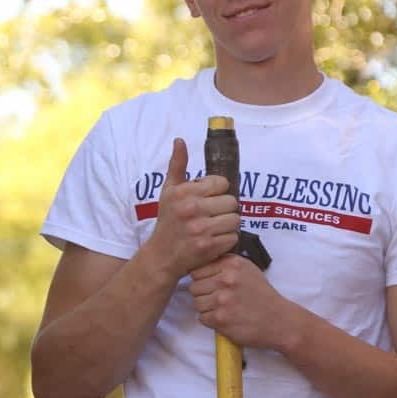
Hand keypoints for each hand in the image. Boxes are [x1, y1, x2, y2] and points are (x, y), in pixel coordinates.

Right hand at [146, 138, 238, 281]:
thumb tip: (179, 140)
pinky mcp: (208, 248)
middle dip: (225, 209)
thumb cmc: (167, 221)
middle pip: (232, 202)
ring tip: (215, 228)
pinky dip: (227, 240)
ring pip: (235, 220)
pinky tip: (214, 240)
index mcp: (184, 192)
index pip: (222, 183)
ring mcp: (201, 230)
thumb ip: (177, 165)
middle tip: (214, 215)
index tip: (208, 199)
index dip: (218, 191)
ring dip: (228, 225)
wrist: (161, 256)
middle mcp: (192, 209)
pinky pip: (233, 238)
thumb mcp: (168, 191)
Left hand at [189, 254, 290, 348]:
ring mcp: (222, 299)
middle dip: (203, 294)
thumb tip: (199, 262)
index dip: (202, 279)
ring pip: (196, 303)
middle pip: (194, 287)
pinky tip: (225, 318)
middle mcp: (226, 279)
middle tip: (218, 300)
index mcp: (231, 264)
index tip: (212, 285)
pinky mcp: (220, 318)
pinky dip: (211, 321)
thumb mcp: (247, 269)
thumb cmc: (262, 295)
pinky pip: (202, 318)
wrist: (279, 320)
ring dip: (206, 308)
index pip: (197, 269)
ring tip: (223, 309)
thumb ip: (225, 263)